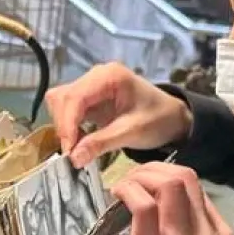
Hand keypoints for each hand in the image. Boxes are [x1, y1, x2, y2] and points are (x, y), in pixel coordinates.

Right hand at [46, 63, 192, 167]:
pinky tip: (79, 141)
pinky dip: (69, 126)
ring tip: (76, 147)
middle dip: (64, 126)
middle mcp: (96, 76)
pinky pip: (68, 110)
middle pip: (63, 98)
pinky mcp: (89, 98)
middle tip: (72, 152)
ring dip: (64, 126)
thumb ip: (101, 143)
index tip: (68, 149)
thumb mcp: (132, 132)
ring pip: (61, 103)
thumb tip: (73, 158)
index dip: (67, 124)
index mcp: (109, 76)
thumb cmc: (158, 119)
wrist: (172, 118)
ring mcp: (91, 86)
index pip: (75, 97)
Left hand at [114, 164, 233, 234]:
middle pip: (187, 177)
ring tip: (125, 186)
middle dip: (157, 170)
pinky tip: (118, 194)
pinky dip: (128, 189)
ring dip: (141, 175)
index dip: (171, 182)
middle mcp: (208, 233)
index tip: (151, 189)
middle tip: (136, 179)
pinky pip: (142, 201)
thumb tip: (165, 208)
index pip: (200, 191)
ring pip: (169, 181)